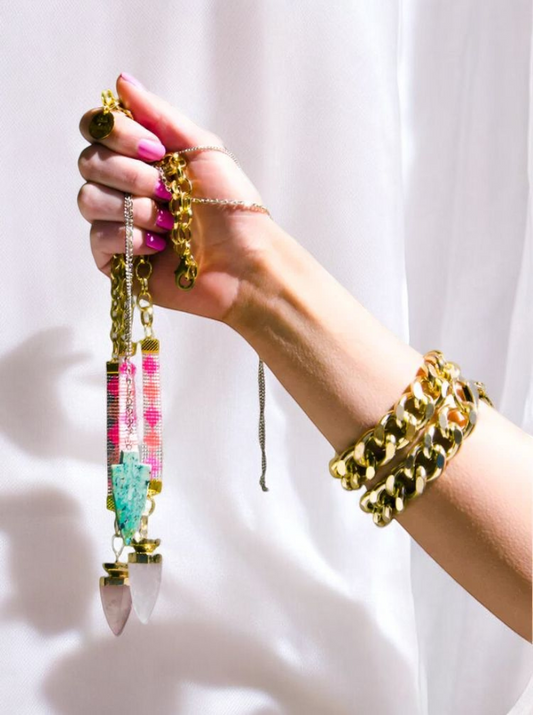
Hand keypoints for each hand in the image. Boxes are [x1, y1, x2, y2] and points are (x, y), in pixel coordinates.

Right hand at [77, 73, 275, 323]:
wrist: (243, 261)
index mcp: (143, 158)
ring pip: (88, 199)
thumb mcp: (201, 149)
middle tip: (166, 189)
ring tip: (168, 223)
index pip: (97, 129)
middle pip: (88, 162)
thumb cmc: (231, 206)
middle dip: (129, 174)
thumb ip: (158, 115)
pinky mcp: (117, 260)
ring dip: (133, 208)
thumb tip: (121, 82)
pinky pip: (97, 237)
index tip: (153, 148)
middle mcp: (127, 188)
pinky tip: (158, 247)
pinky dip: (129, 238)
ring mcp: (120, 224)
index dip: (114, 133)